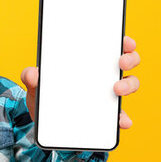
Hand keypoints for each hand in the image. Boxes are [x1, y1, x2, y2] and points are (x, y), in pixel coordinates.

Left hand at [20, 36, 140, 128]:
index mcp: (89, 60)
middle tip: (120, 63)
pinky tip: (122, 121)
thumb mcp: (35, 84)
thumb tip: (31, 74)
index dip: (123, 40)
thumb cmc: (44, 94)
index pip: (112, 44)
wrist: (43, 121)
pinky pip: (120, 116)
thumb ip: (30, 77)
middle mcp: (104, 75)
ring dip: (128, 85)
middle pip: (128, 61)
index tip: (124, 41)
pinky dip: (123, 118)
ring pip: (129, 85)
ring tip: (117, 90)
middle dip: (129, 59)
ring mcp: (108, 95)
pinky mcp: (107, 116)